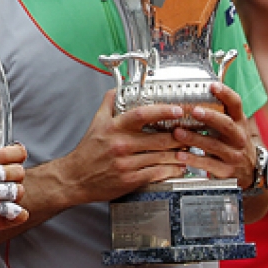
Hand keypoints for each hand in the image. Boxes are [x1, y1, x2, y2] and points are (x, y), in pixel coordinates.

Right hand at [56, 89, 186, 204]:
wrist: (75, 178)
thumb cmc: (88, 151)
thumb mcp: (96, 122)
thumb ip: (109, 103)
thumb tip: (119, 87)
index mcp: (114, 127)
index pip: (141, 114)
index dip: (163, 111)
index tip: (178, 110)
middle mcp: (121, 144)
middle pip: (158, 138)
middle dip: (179, 136)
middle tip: (192, 132)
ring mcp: (126, 163)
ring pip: (161, 157)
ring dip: (179, 154)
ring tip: (189, 150)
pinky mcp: (130, 180)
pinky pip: (157, 173)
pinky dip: (171, 170)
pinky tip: (178, 167)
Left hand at [171, 83, 255, 186]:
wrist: (250, 170)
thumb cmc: (234, 141)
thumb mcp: (233, 125)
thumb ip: (219, 111)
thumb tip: (196, 90)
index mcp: (239, 122)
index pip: (236, 104)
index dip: (226, 94)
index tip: (212, 85)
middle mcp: (239, 137)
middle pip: (226, 124)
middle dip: (210, 117)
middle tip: (194, 111)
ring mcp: (233, 154)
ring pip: (214, 145)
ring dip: (194, 139)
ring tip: (177, 133)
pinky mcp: (226, 170)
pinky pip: (208, 164)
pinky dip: (193, 159)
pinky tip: (180, 154)